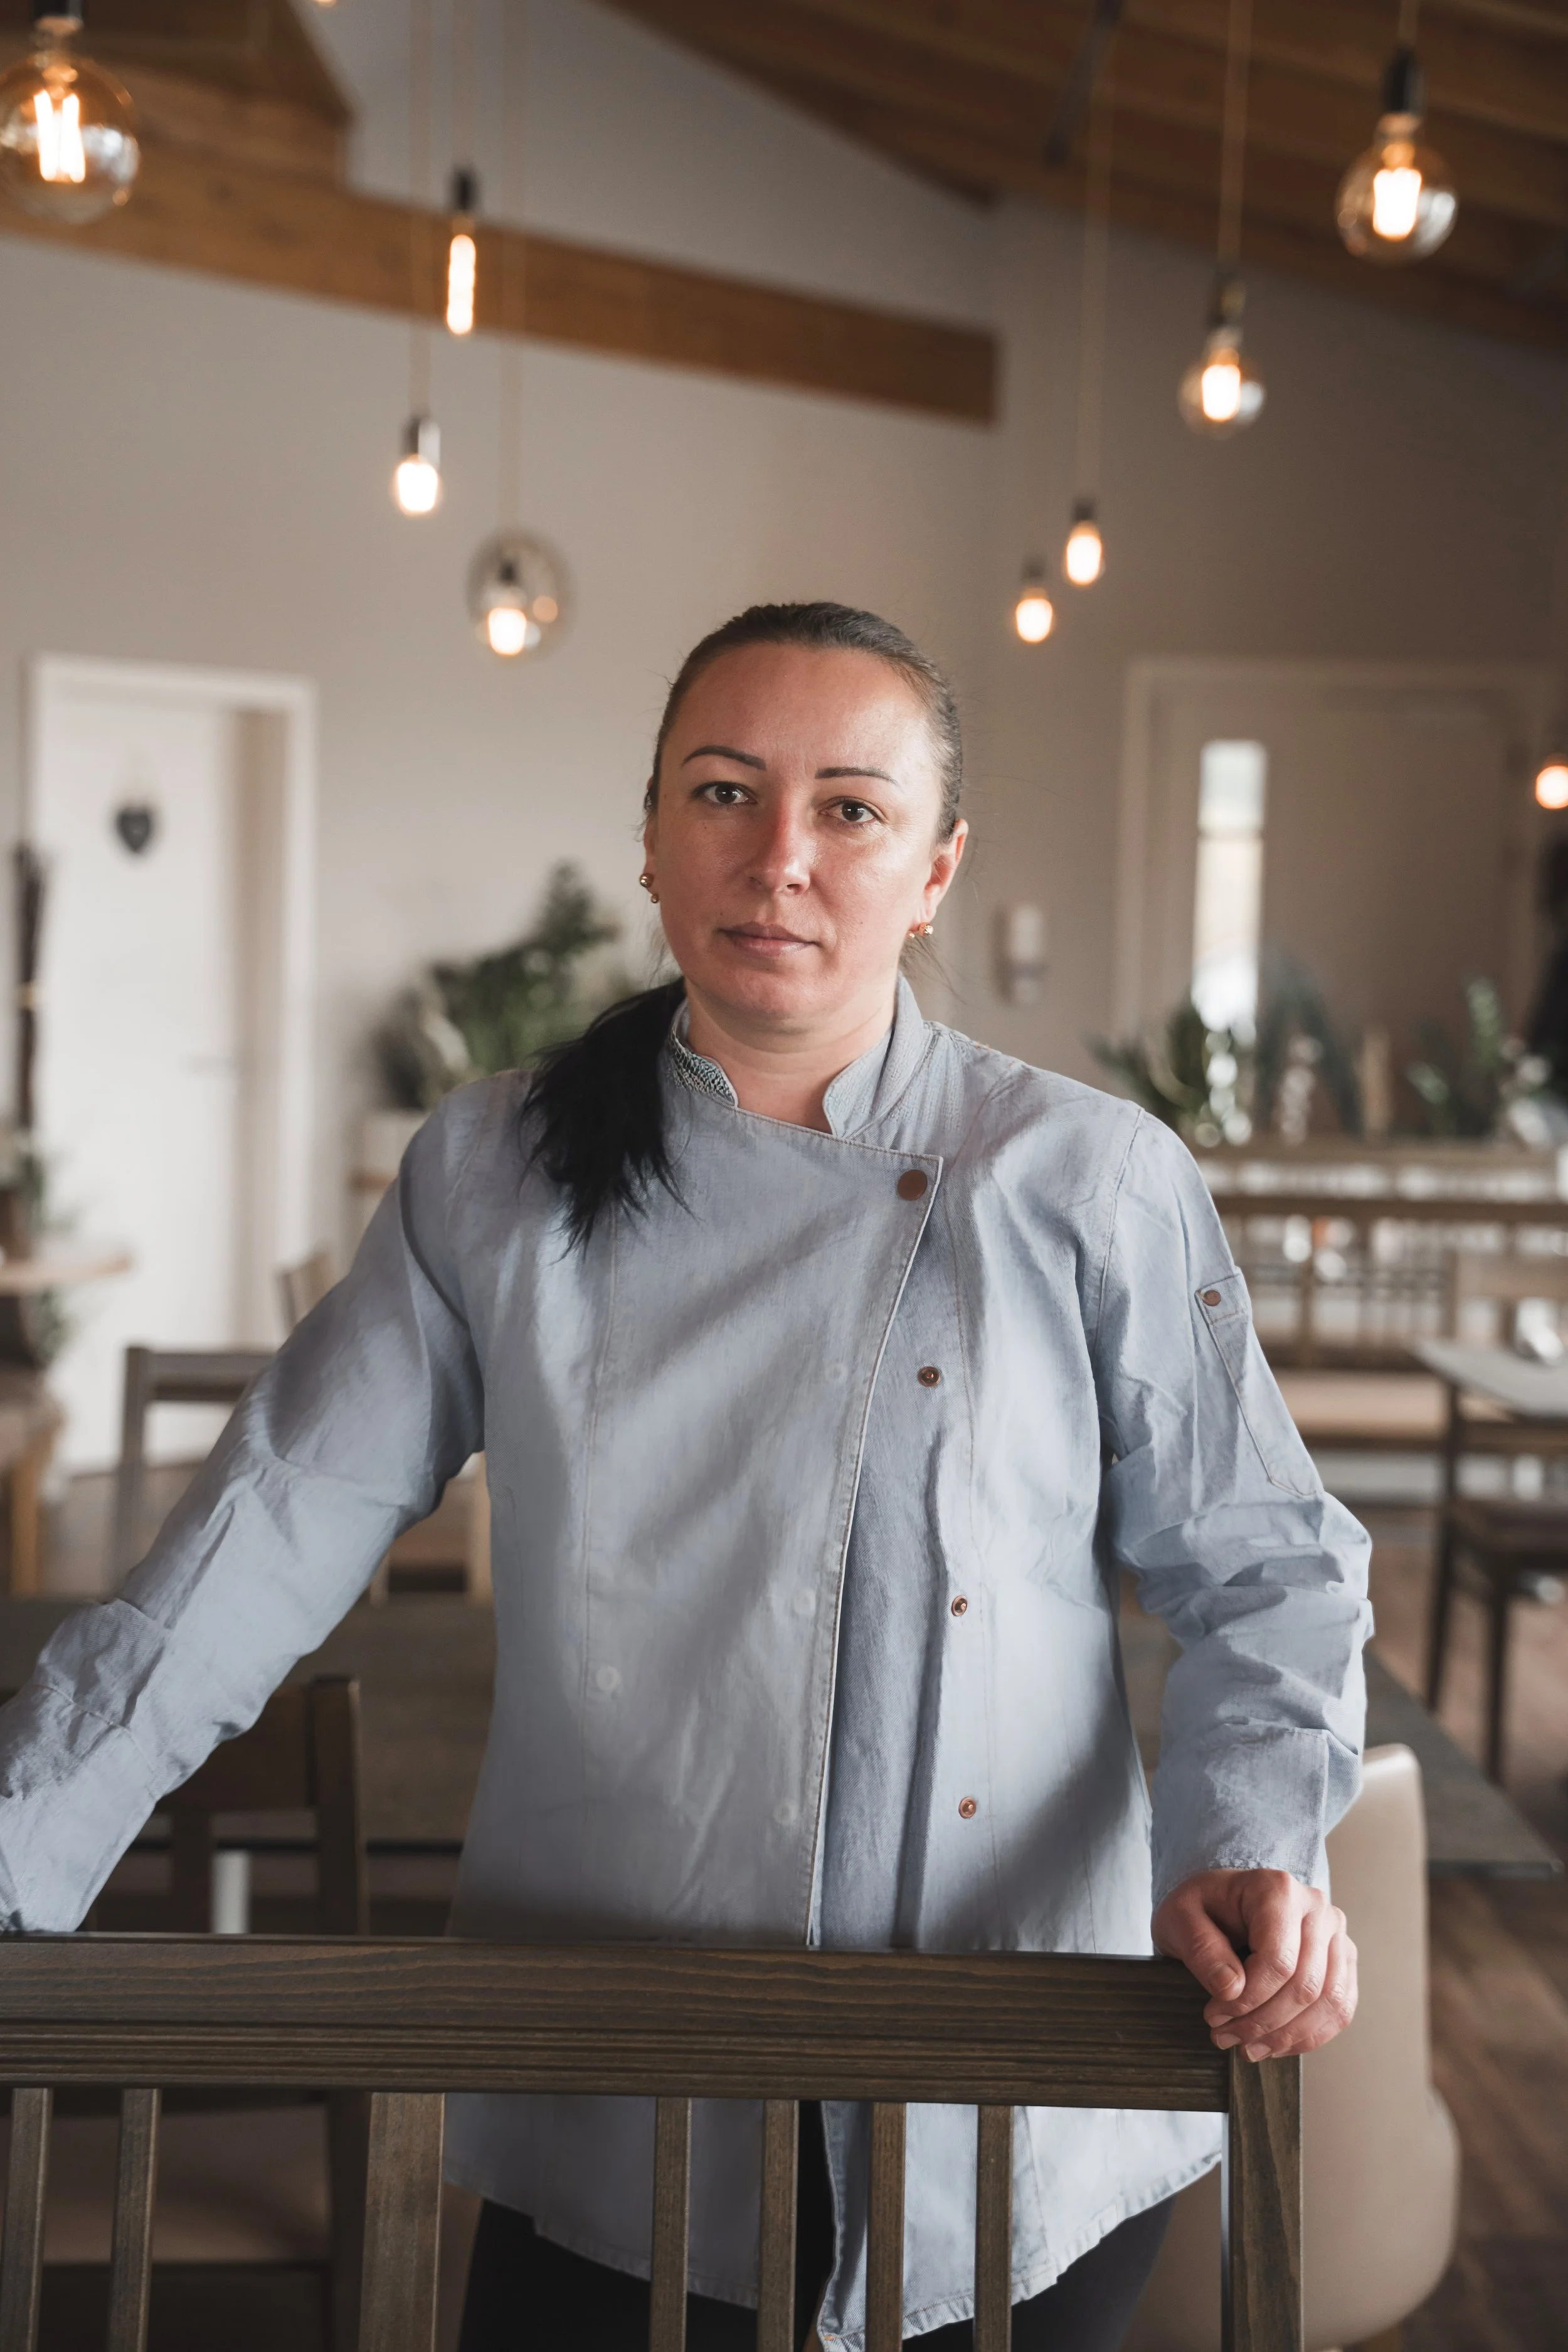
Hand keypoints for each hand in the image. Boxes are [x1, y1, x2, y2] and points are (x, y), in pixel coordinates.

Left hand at [1152, 1868, 1357, 2060]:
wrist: (1220, 1901)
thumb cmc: (1202, 1908)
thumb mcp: (1179, 1918)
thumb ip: (1202, 1950)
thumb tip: (1232, 1989)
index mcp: (1277, 1890)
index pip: (1277, 1961)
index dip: (1248, 2000)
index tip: (1213, 2015)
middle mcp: (1316, 1908)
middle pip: (1305, 1986)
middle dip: (1263, 2023)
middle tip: (1224, 2037)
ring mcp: (1335, 1934)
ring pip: (1328, 2002)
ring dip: (1286, 2036)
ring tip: (1247, 2047)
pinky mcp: (1342, 1960)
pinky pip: (1340, 2009)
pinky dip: (1309, 2035)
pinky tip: (1274, 2044)